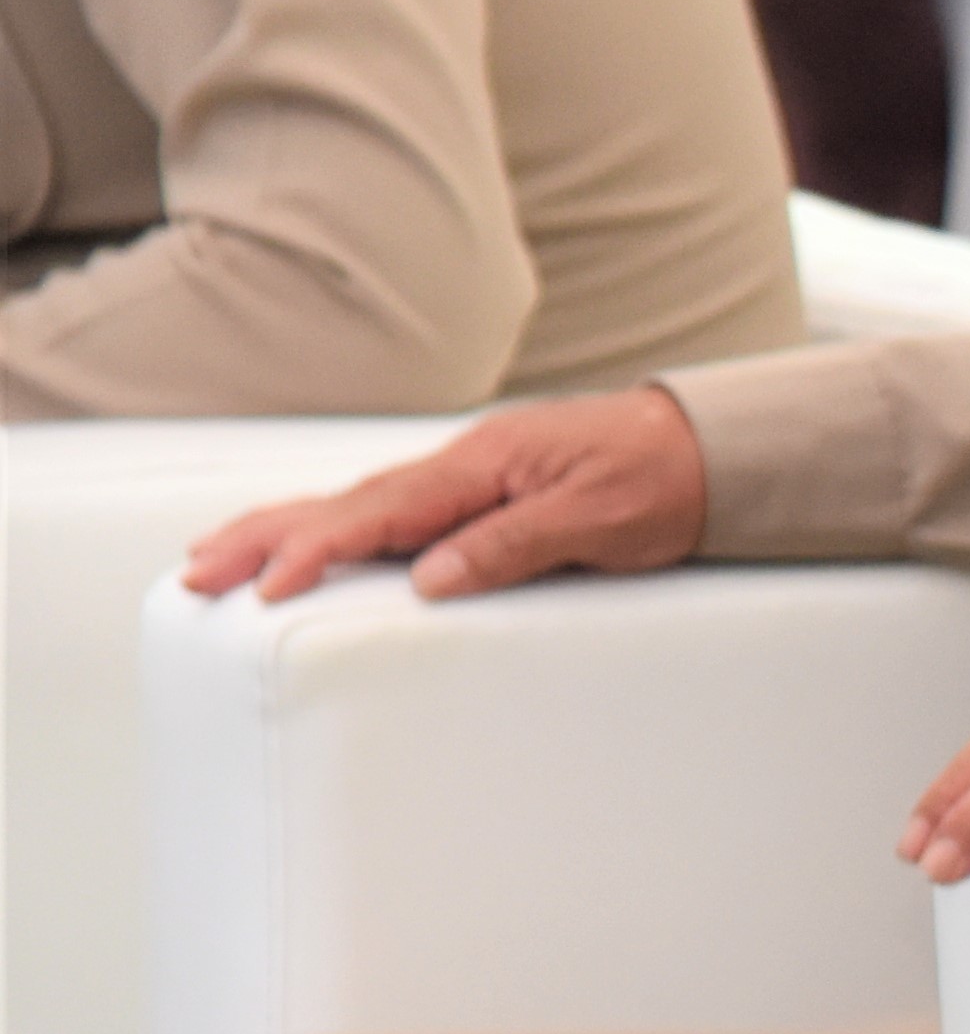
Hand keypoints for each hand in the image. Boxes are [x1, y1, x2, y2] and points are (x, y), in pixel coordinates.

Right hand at [180, 391, 707, 603]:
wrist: (709, 448)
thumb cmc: (664, 479)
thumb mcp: (600, 518)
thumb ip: (516, 545)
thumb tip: (431, 579)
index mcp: (484, 467)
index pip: (381, 513)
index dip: (318, 550)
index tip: (269, 585)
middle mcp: (464, 468)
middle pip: (347, 505)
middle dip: (266, 536)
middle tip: (197, 570)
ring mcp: (468, 481)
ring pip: (360, 510)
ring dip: (287, 534)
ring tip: (221, 560)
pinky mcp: (481, 498)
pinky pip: (395, 518)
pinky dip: (339, 533)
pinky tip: (309, 554)